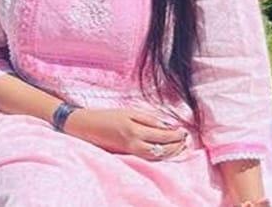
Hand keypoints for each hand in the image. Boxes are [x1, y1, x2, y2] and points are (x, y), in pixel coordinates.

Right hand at [64, 108, 187, 160]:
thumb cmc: (108, 116)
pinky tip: (166, 152)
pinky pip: (147, 159)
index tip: (184, 131)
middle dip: (175, 145)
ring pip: (155, 157)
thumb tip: (168, 125)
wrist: (86, 127)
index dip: (175, 135)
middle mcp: (132, 144)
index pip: (161, 135)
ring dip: (169, 153)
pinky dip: (160, 157)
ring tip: (180, 146)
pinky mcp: (127, 156)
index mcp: (133, 130)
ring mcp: (129, 152)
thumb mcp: (129, 111)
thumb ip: (149, 118)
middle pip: (160, 149)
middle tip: (185, 139)